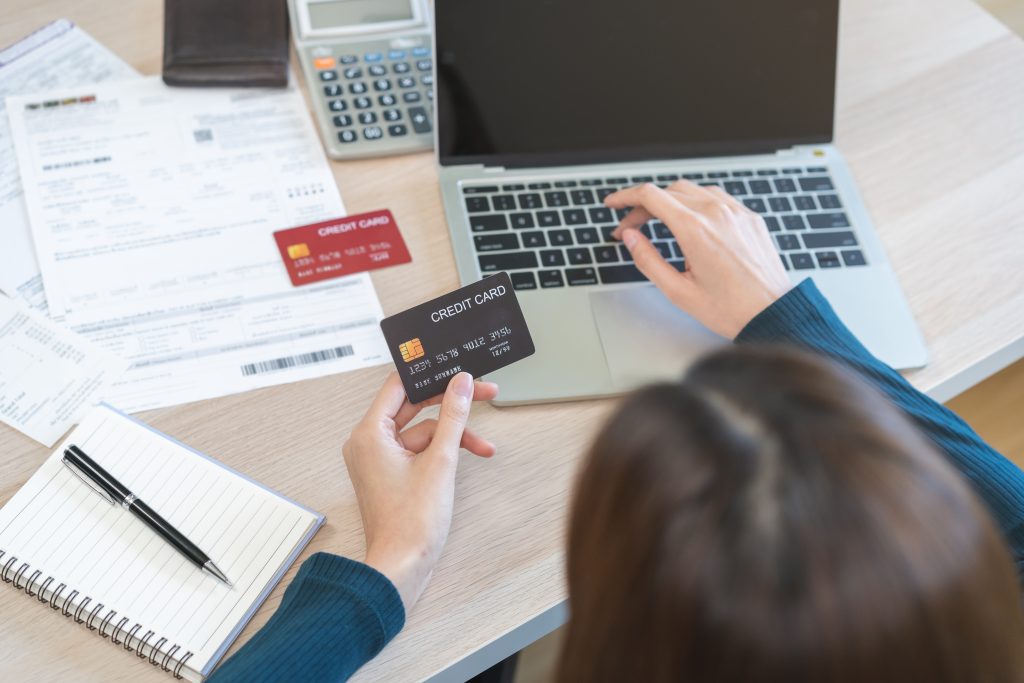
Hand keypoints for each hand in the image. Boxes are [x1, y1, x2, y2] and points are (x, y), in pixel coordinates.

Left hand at [342, 372, 497, 610]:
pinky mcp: (391, 474)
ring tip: (484, 446)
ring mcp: (379, 460)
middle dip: (452, 405)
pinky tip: (469, 456)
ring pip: (423, 431)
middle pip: (414, 407)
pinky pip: (419, 450)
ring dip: (454, 435)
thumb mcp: (442, 461)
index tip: (456, 369)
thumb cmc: (411, 524)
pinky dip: (444, 452)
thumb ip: (454, 417)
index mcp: (369, 433)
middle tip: (485, 393)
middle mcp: (368, 443)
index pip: (400, 386)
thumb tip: (462, 384)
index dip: (430, 375)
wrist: (402, 567)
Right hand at [606, 180, 792, 338]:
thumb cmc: (731, 309)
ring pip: (693, 190)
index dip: (625, 197)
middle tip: (631, 227)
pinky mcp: (750, 218)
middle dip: (644, 205)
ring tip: (659, 225)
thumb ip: (648, 260)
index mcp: (696, 229)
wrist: (774, 314)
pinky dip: (696, 203)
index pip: (650, 196)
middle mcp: (717, 213)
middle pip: (669, 191)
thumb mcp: (678, 291)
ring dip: (670, 202)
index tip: (613, 204)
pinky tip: (691, 222)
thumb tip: (630, 238)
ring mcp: (737, 212)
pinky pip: (717, 197)